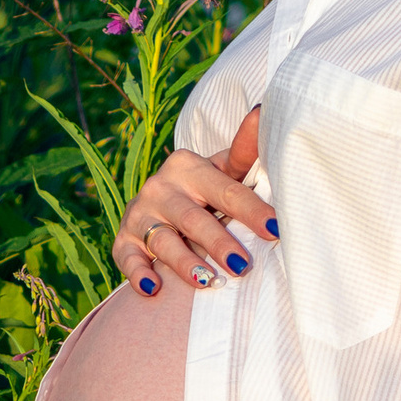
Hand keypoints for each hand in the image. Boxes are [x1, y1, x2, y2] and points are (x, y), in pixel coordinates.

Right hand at [113, 118, 273, 293]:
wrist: (158, 204)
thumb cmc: (202, 190)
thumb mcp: (221, 170)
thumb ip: (244, 151)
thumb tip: (266, 111)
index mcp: (187, 166)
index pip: (225, 190)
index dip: (252, 211)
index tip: (276, 229)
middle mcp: (160, 188)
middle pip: (193, 218)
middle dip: (218, 242)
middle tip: (242, 265)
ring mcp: (140, 215)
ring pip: (162, 241)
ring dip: (184, 263)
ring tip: (207, 282)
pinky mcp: (124, 241)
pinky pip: (128, 259)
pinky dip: (138, 274)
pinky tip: (153, 289)